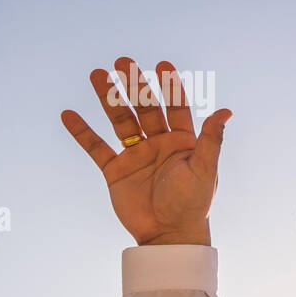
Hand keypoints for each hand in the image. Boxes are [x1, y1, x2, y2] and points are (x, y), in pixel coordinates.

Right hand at [61, 56, 230, 245]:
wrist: (168, 235)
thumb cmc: (192, 203)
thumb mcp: (204, 169)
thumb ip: (212, 139)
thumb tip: (226, 110)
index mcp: (183, 142)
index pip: (176, 107)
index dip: (170, 86)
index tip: (162, 64)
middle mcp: (159, 144)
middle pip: (144, 108)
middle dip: (134, 84)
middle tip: (123, 61)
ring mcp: (136, 156)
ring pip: (120, 121)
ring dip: (109, 98)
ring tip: (96, 74)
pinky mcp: (116, 171)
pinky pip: (96, 148)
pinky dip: (82, 132)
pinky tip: (69, 114)